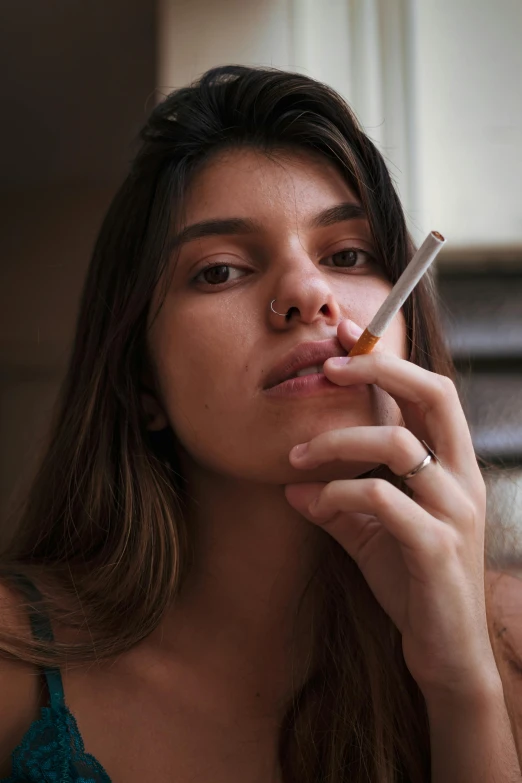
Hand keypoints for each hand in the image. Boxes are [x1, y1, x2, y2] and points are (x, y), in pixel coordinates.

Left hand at [284, 320, 496, 702]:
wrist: (446, 651)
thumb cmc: (412, 580)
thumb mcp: (373, 529)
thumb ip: (340, 500)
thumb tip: (292, 482)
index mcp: (452, 464)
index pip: (427, 391)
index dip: (386, 358)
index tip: (344, 333)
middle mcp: (461, 477)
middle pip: (433, 394)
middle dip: (378, 370)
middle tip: (327, 367)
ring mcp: (454, 511)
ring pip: (397, 445)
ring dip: (336, 441)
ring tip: (293, 456)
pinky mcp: (437, 547)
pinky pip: (381, 500)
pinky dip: (335, 493)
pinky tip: (308, 502)